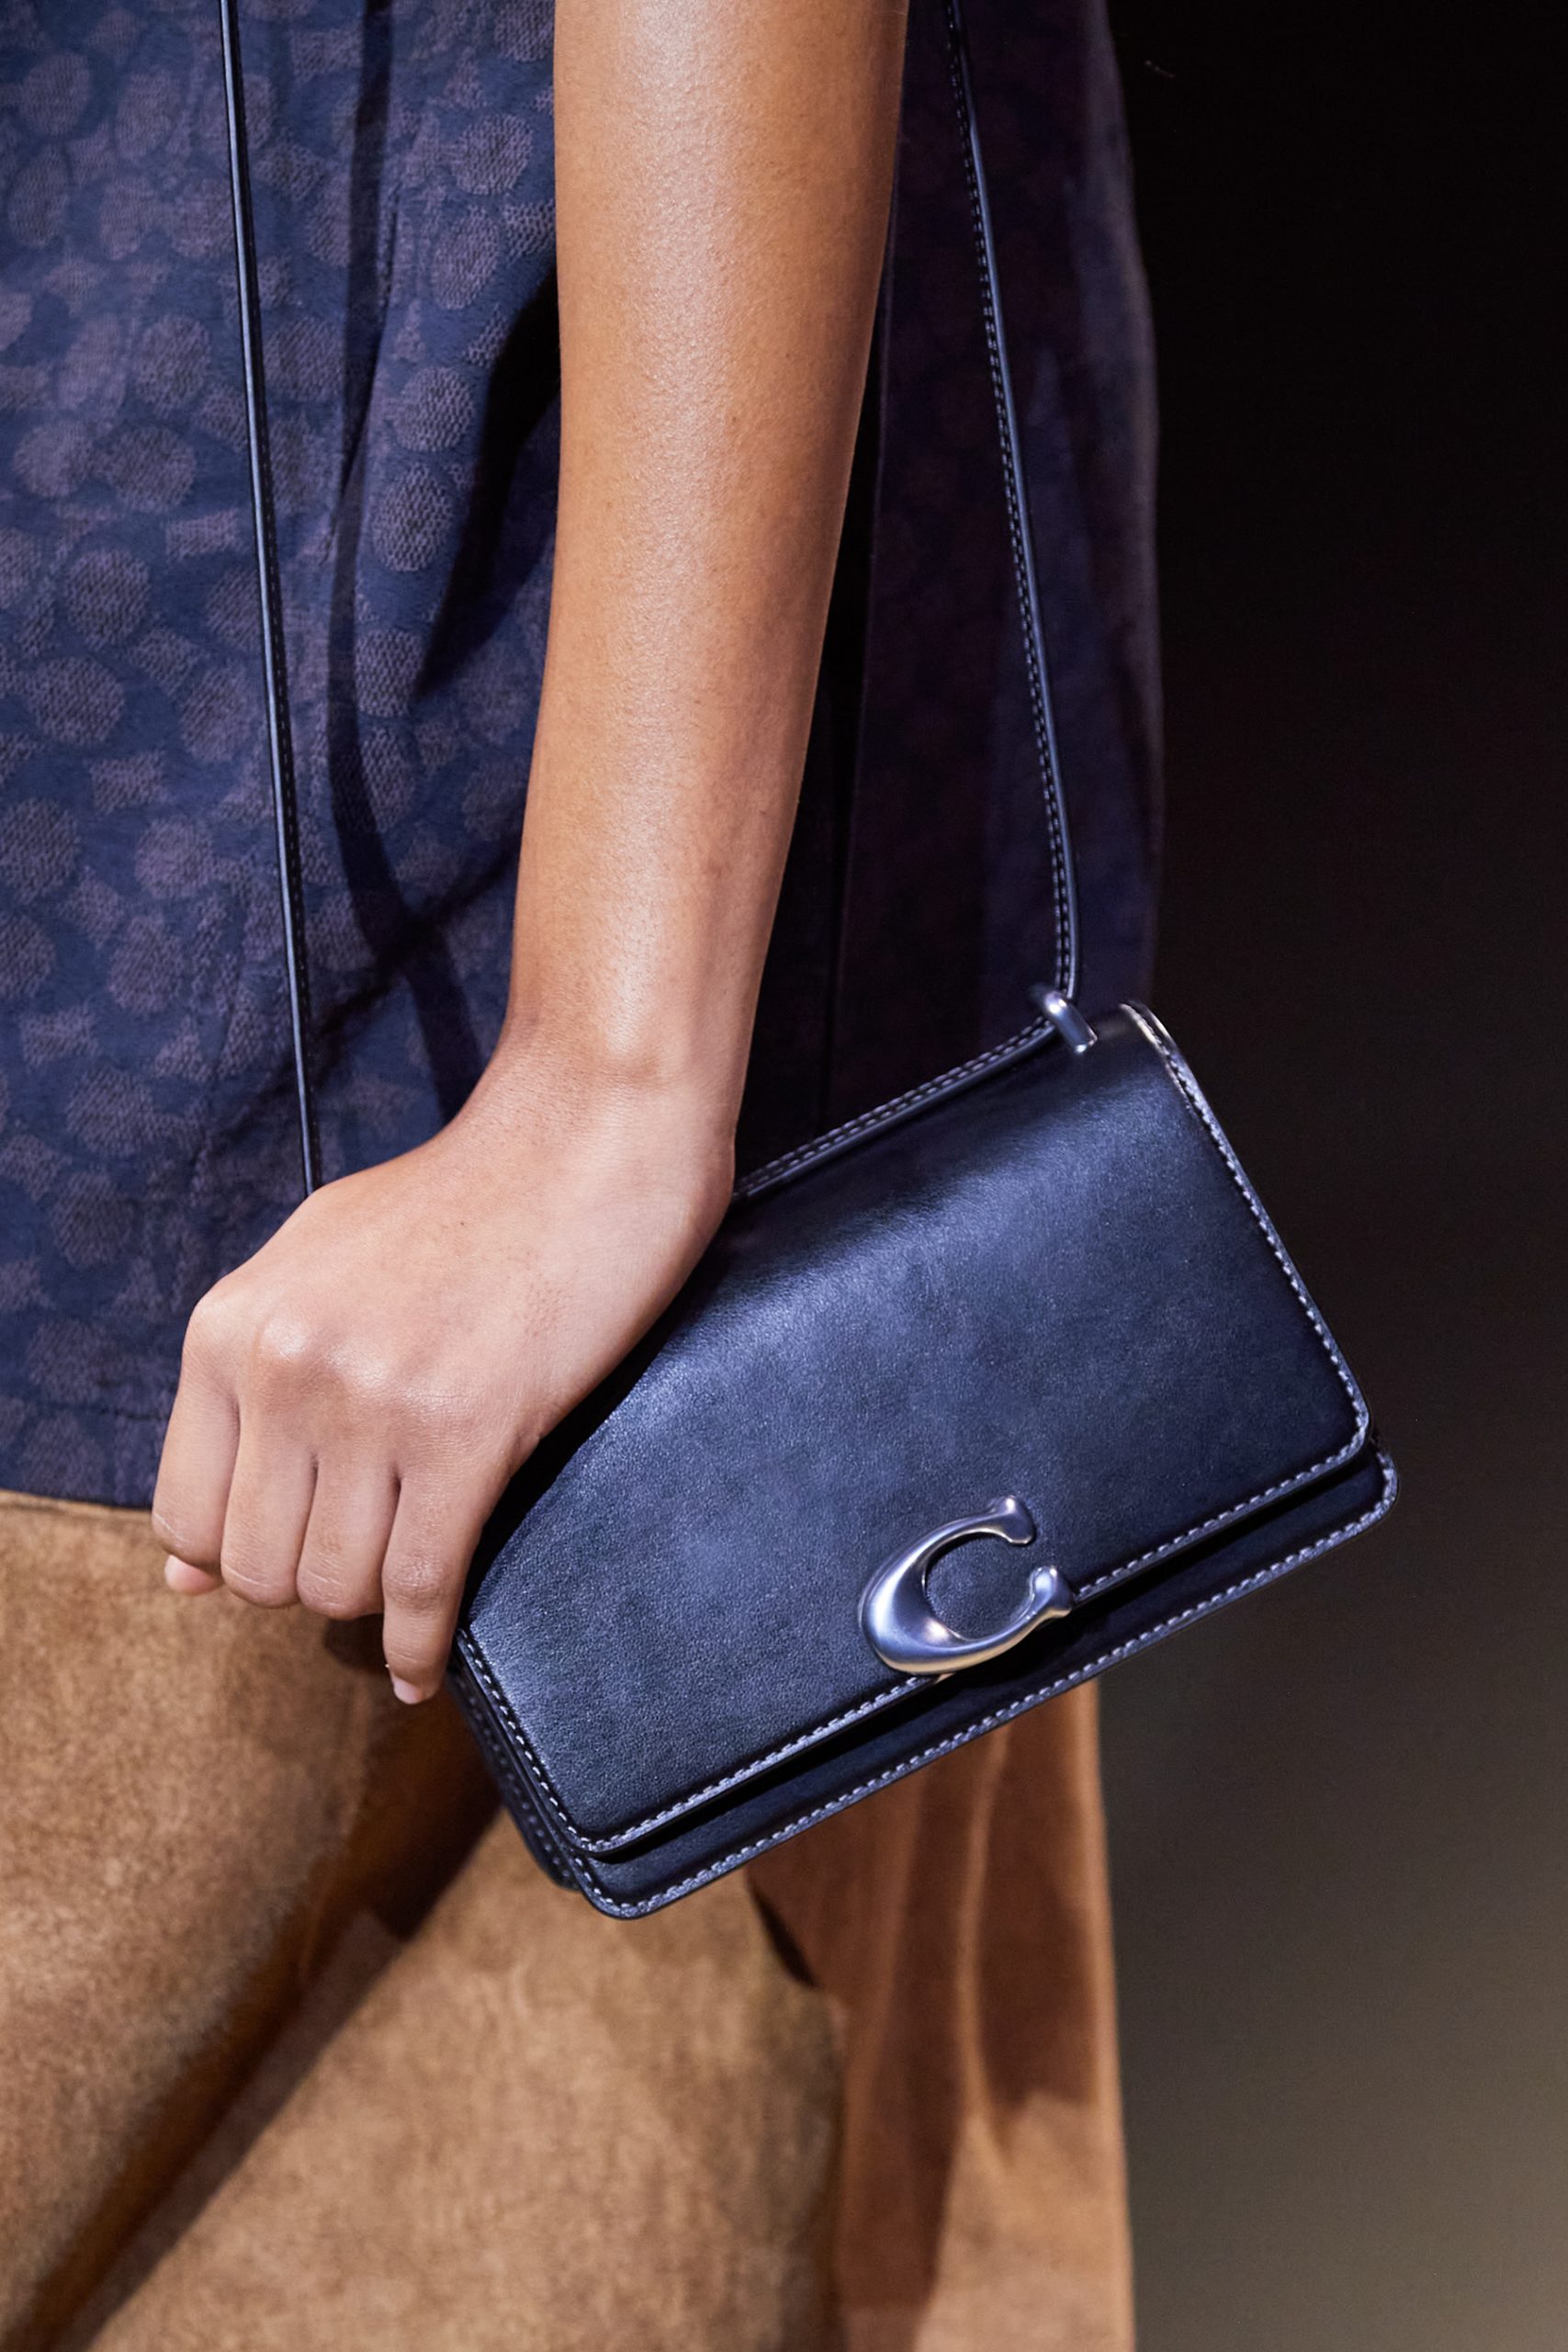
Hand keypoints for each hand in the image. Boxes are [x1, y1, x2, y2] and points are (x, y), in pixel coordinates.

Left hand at [152, 1046, 733, 1699]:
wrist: (589, 1134)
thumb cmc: (463, 1200)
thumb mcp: (314, 1270)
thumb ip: (239, 1404)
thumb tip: (178, 1574)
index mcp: (230, 1325)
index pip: (184, 1517)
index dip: (238, 1557)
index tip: (295, 1547)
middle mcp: (284, 1367)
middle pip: (258, 1568)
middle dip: (311, 1585)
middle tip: (369, 1557)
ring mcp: (373, 1403)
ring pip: (338, 1587)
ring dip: (372, 1607)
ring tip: (409, 1578)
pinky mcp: (469, 1431)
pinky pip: (422, 1584)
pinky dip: (420, 1643)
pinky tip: (425, 1660)